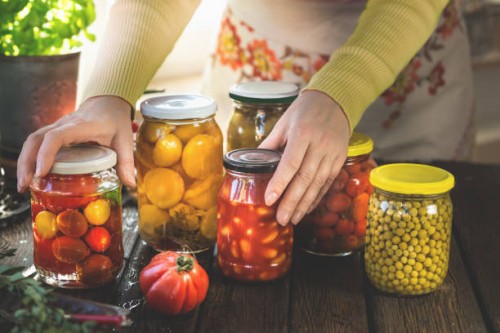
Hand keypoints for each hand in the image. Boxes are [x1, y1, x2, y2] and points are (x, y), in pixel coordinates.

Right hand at [17, 96, 134, 191]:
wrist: (108, 102)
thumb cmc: (115, 120)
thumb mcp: (125, 140)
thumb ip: (126, 161)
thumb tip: (130, 185)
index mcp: (80, 126)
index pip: (56, 137)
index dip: (46, 154)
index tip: (42, 173)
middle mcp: (63, 125)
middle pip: (36, 140)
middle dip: (27, 162)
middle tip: (25, 186)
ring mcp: (57, 128)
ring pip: (32, 141)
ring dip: (24, 162)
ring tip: (23, 185)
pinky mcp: (54, 133)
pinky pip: (36, 143)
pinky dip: (30, 158)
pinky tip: (30, 175)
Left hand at [259, 90, 350, 225]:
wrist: (335, 101)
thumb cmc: (305, 110)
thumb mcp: (284, 122)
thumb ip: (270, 144)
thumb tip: (254, 163)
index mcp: (302, 133)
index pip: (290, 163)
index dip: (279, 183)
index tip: (269, 200)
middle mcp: (319, 145)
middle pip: (305, 178)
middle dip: (292, 201)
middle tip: (281, 219)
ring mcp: (332, 154)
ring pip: (317, 184)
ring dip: (304, 204)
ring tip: (293, 219)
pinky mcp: (339, 160)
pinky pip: (327, 183)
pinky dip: (317, 197)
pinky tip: (307, 208)